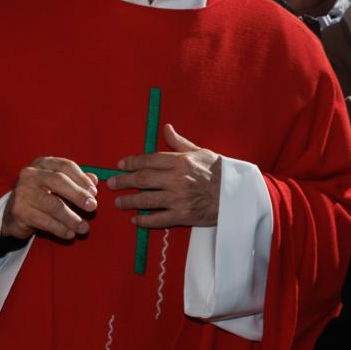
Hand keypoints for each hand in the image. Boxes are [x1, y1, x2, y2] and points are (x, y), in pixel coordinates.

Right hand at [1, 157, 98, 241]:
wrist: (13, 214)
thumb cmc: (41, 196)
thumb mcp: (57, 186)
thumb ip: (76, 181)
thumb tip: (94, 180)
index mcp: (41, 164)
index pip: (65, 166)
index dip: (82, 178)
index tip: (94, 192)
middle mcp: (29, 174)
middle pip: (59, 181)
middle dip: (78, 195)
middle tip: (93, 207)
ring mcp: (22, 192)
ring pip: (53, 205)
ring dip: (72, 218)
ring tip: (84, 228)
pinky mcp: (20, 211)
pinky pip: (45, 221)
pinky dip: (60, 229)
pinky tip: (70, 234)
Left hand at [106, 125, 220, 227]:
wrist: (238, 195)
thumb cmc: (220, 171)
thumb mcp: (201, 152)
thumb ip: (180, 143)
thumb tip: (166, 128)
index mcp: (181, 162)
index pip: (149, 160)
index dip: (132, 162)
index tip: (120, 165)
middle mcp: (177, 180)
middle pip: (142, 180)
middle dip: (124, 182)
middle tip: (112, 183)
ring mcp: (179, 199)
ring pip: (147, 200)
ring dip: (129, 201)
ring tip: (118, 202)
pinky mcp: (184, 216)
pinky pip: (159, 219)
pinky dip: (145, 220)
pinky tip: (135, 220)